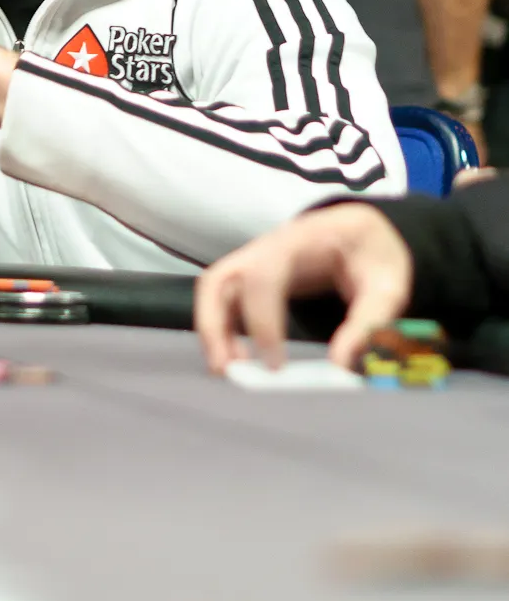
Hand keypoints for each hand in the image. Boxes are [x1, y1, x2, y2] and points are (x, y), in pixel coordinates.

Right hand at [194, 203, 413, 374]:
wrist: (361, 230)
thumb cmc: (372, 254)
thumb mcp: (388, 285)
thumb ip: (369, 323)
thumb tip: (341, 368)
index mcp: (299, 242)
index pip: (264, 276)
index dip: (262, 321)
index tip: (275, 365)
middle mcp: (265, 248)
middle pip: (219, 278)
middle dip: (215, 325)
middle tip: (227, 370)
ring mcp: (254, 260)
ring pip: (213, 288)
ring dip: (212, 329)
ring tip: (227, 369)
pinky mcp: (253, 276)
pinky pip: (223, 298)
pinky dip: (221, 327)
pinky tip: (238, 357)